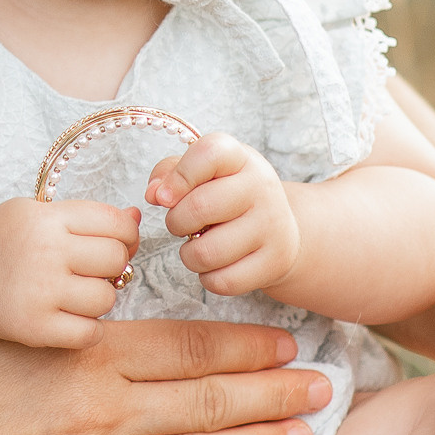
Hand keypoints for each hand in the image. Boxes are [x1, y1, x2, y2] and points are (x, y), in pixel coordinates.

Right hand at [0, 195, 137, 348]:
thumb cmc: (0, 242)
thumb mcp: (36, 213)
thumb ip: (86, 216)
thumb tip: (135, 218)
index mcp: (47, 219)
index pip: (116, 222)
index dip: (125, 234)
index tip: (113, 243)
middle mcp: (45, 252)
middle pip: (116, 258)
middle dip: (112, 265)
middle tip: (92, 270)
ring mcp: (40, 292)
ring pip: (106, 298)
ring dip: (99, 298)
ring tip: (76, 294)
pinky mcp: (36, 328)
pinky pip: (90, 333)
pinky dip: (88, 329)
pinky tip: (71, 318)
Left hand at [147, 133, 300, 297]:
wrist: (280, 229)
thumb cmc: (228, 197)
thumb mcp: (203, 173)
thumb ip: (170, 173)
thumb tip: (154, 194)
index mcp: (240, 158)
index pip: (209, 154)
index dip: (179, 176)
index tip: (163, 197)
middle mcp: (261, 187)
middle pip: (200, 207)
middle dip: (175, 222)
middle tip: (180, 224)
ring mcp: (271, 226)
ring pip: (206, 252)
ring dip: (189, 254)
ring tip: (198, 245)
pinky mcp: (274, 262)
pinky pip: (222, 281)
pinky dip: (208, 277)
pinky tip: (216, 264)